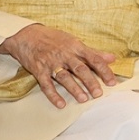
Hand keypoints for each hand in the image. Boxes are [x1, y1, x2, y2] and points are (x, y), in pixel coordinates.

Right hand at [0, 24, 117, 108]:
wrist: (26, 35)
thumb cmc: (53, 38)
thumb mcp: (74, 41)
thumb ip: (93, 52)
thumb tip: (112, 58)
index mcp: (75, 47)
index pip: (94, 59)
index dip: (104, 71)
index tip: (113, 82)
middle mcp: (64, 54)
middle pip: (80, 69)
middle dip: (90, 82)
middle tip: (99, 94)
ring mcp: (51, 62)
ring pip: (64, 77)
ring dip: (74, 88)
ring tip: (84, 99)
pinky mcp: (38, 70)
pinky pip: (46, 84)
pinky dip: (53, 95)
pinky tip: (61, 104)